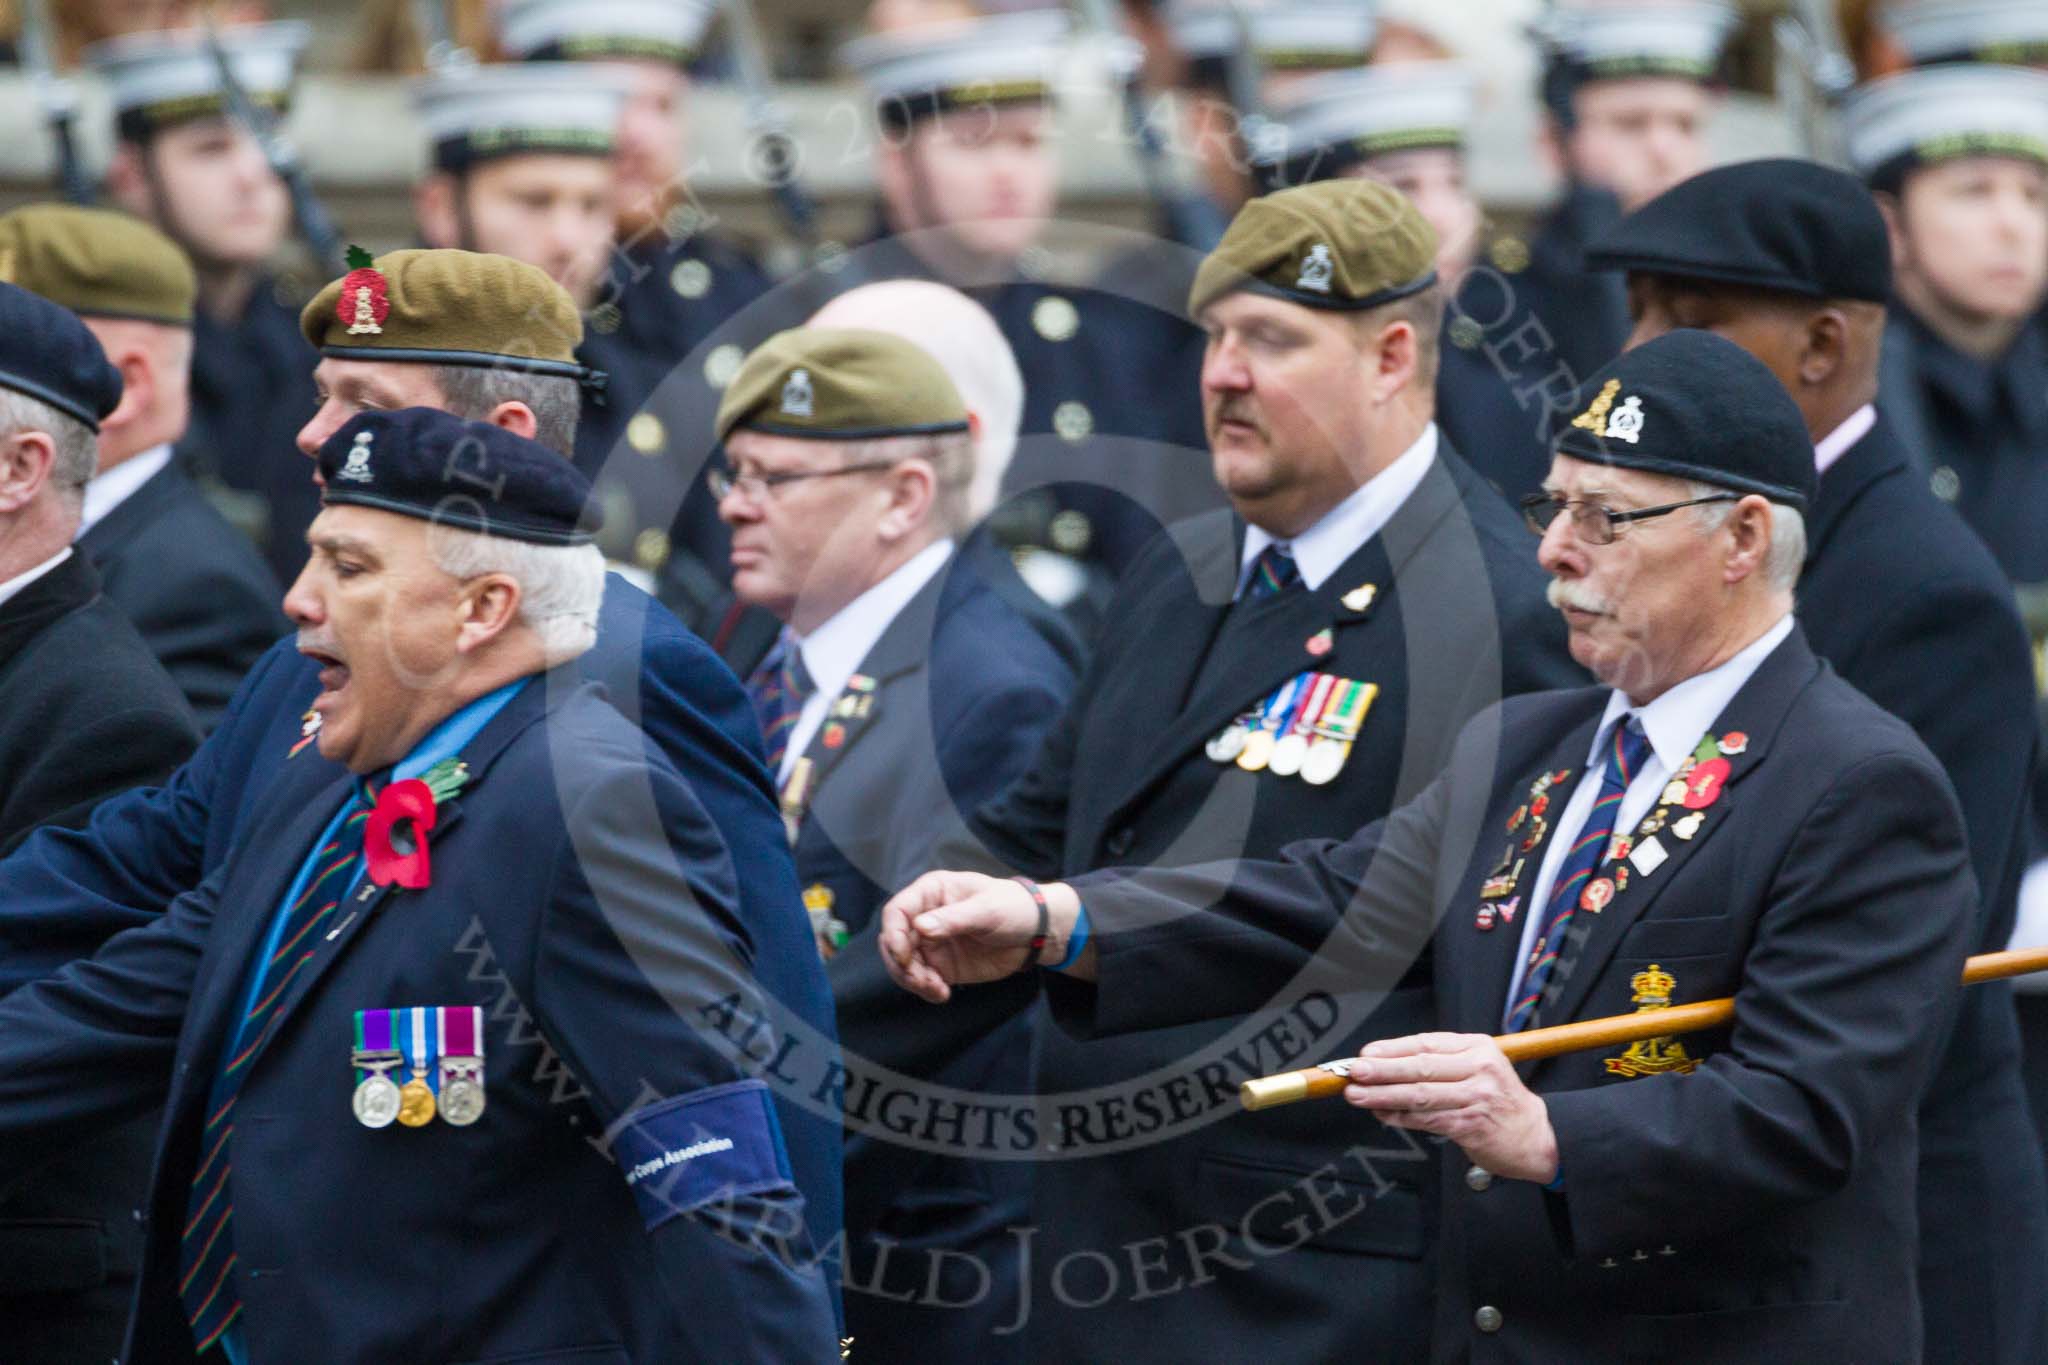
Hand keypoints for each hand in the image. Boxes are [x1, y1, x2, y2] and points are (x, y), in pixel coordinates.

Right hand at [880, 871, 1071, 1003]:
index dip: (894, 934)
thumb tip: (920, 927)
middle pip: (894, 942)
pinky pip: (921, 980)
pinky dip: (926, 990)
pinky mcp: (941, 965)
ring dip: (913, 981)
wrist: (1036, 932)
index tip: (904, 956)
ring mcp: (931, 943)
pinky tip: (942, 994)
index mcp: (932, 892)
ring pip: (903, 965)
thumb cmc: (1013, 907)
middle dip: (902, 964)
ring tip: (937, 989)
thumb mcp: (987, 909)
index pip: (897, 912)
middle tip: (924, 980)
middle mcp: (925, 917)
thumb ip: (954, 918)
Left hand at [1338, 1033, 1559, 1183]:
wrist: (1538, 1136)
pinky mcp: (1472, 1125)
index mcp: (1478, 1047)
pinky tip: (1382, 1114)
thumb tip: (1386, 1066)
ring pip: (1421, 1095)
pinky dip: (1401, 1118)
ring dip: (1384, 1096)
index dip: (1393, 1048)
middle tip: (1353, 1071)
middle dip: (1382, 1070)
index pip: (1427, 1043)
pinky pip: (1428, 1120)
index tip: (1366, 1053)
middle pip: (1421, 1067)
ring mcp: (1477, 1097)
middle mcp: (1479, 1068)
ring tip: (1357, 1095)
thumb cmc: (1500, 1101)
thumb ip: (1440, 1065)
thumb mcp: (1479, 1068)